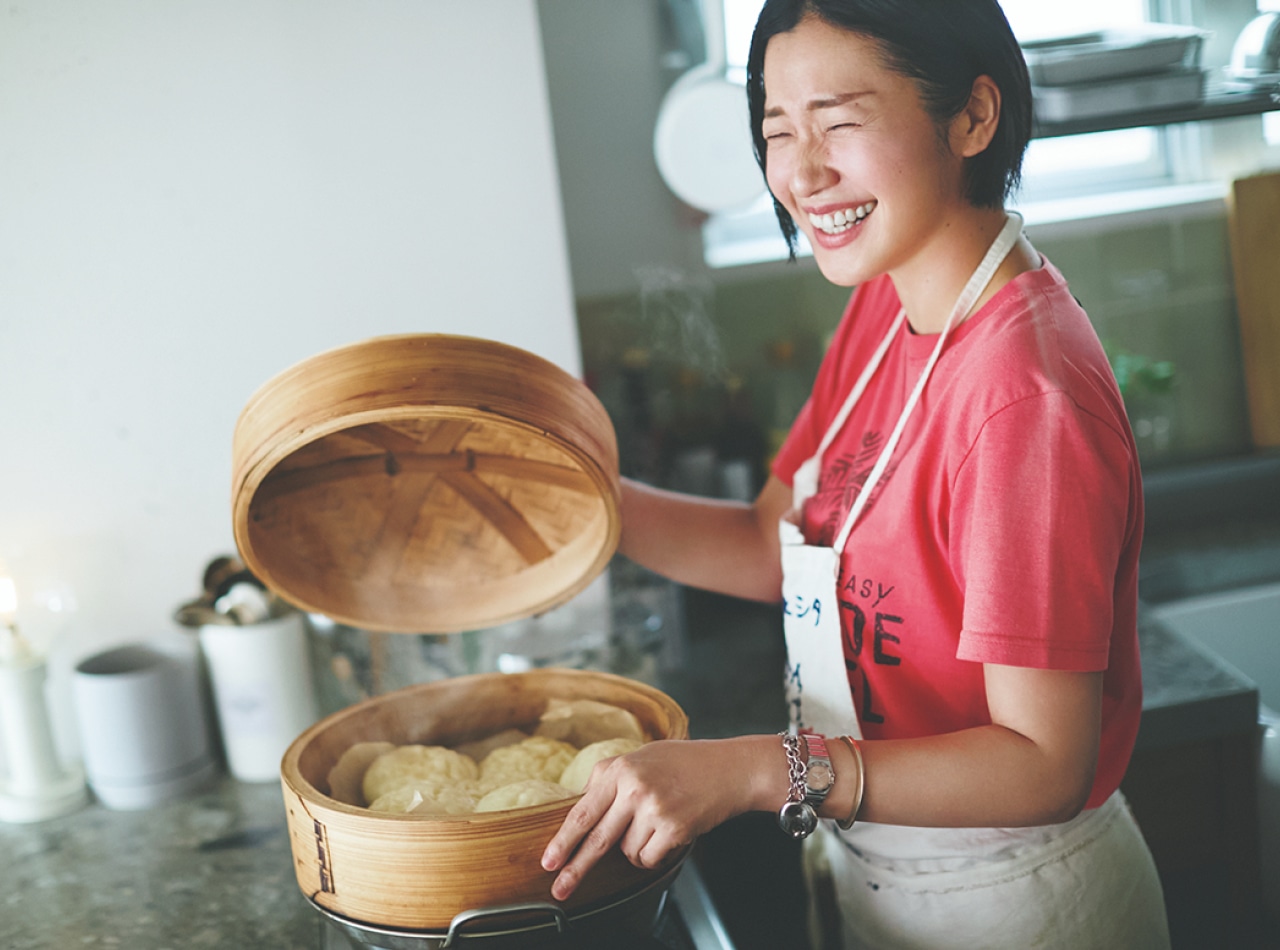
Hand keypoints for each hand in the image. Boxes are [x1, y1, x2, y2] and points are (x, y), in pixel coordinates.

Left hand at [540, 738, 758, 900]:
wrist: (731, 768)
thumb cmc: (686, 763)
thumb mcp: (642, 757)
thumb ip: (612, 777)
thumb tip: (581, 803)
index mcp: (620, 768)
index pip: (582, 811)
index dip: (563, 840)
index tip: (548, 861)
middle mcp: (633, 787)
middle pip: (596, 839)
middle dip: (576, 868)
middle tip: (560, 889)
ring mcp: (654, 808)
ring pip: (626, 852)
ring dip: (637, 848)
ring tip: (658, 823)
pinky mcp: (673, 828)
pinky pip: (648, 859)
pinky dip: (654, 855)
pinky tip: (669, 832)